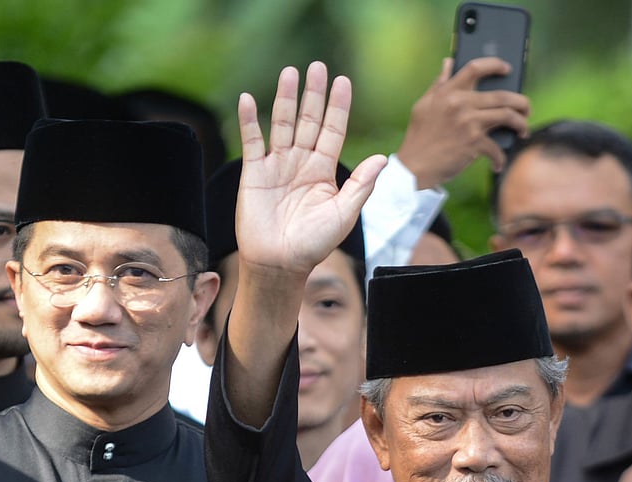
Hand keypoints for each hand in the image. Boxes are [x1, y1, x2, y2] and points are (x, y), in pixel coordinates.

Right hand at [236, 61, 386, 278]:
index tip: (343, 82)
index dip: (338, 107)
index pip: (333, 131)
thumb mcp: (344, 214)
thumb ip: (361, 185)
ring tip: (291, 73)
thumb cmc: (314, 244)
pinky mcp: (254, 173)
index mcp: (324, 172)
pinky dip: (250, 120)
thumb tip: (382, 158)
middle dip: (314, 94)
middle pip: (309, 121)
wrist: (280, 263)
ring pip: (283, 124)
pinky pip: (252, 141)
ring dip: (286, 99)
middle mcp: (301, 164)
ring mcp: (277, 166)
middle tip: (318, 67)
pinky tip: (249, 99)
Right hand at [395, 57, 530, 186]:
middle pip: (502, 95)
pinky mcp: (474, 143)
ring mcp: (469, 123)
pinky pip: (497, 148)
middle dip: (521, 102)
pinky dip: (501, 158)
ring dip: (521, 124)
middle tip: (526, 108)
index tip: (506, 68)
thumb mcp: (424, 105)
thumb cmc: (419, 137)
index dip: (495, 65)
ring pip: (508, 116)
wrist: (415, 167)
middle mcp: (461, 103)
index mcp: (448, 92)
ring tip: (523, 130)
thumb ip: (438, 84)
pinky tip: (499, 163)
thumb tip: (447, 63)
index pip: (475, 68)